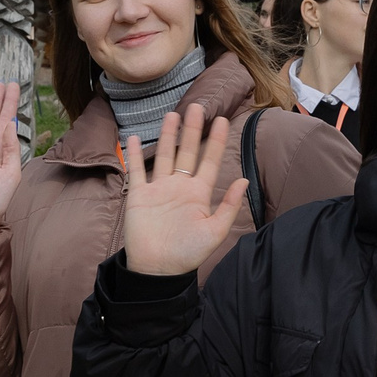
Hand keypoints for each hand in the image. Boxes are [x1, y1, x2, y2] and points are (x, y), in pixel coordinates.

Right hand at [121, 104, 245, 277]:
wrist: (157, 270)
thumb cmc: (187, 254)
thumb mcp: (214, 231)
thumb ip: (228, 206)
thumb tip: (244, 180)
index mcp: (199, 194)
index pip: (210, 162)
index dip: (216, 142)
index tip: (222, 120)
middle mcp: (179, 187)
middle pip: (187, 152)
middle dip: (191, 130)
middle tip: (196, 107)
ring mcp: (158, 190)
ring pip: (163, 156)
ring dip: (167, 136)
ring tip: (172, 114)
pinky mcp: (139, 196)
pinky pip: (137, 171)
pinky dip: (134, 155)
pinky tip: (132, 137)